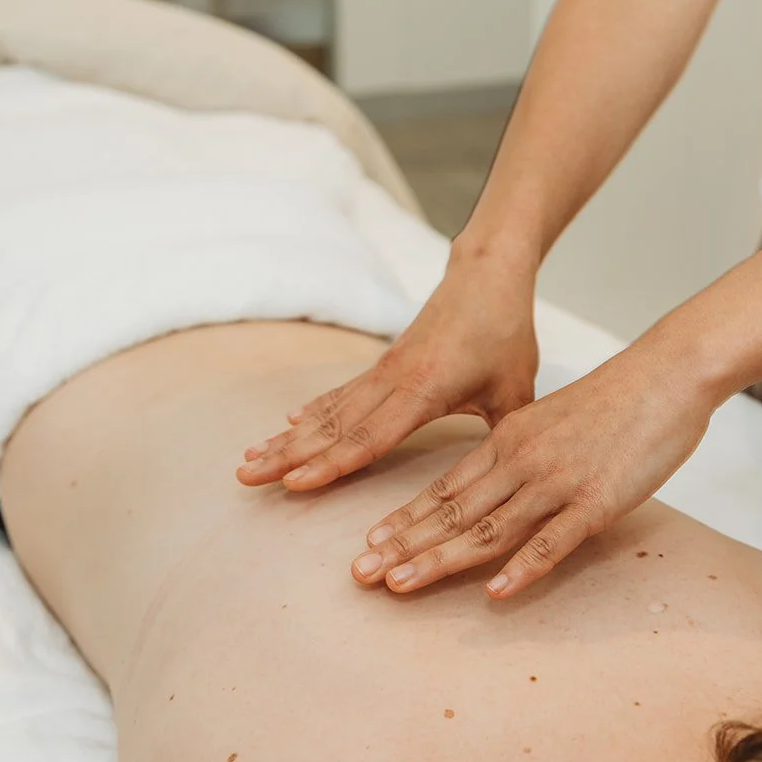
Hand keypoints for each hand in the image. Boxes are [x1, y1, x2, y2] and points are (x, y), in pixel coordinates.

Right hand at [236, 249, 538, 489]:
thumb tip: (508, 486)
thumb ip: (504, 438)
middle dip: (287, 455)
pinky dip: (311, 413)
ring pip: (326, 412)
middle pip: (331, 427)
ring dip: (287, 438)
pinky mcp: (383, 365)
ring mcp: (382, 372)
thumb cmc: (505, 334)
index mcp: (423, 391)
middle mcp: (392, 381)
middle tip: (245, 477)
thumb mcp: (515, 392)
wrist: (487, 276)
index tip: (295, 483)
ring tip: (249, 460)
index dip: (332, 463)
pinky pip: (338, 394)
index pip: (370, 437)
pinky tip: (287, 427)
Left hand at [348, 343, 715, 598]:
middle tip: (360, 575)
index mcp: (506, 440)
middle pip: (452, 512)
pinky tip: (494, 593)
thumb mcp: (549, 420)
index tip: (369, 543)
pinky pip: (553, 541)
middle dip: (402, 545)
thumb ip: (519, 452)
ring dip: (440, 559)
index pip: (443, 488)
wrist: (667, 373)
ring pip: (488, 528)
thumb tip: (496, 486)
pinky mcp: (596, 501)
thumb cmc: (614, 399)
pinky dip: (522, 569)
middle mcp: (520, 461)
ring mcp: (556, 482)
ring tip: (400, 585)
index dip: (404, 519)